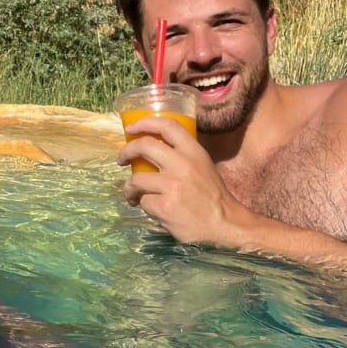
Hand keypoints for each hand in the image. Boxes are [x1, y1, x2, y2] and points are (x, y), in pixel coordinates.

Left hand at [118, 115, 250, 246]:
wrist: (225, 225)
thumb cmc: (213, 196)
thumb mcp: (203, 166)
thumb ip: (182, 156)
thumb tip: (153, 150)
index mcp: (194, 152)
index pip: (167, 125)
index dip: (144, 123)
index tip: (130, 129)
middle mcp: (183, 164)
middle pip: (144, 146)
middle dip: (126, 151)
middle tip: (121, 160)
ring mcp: (172, 185)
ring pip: (136, 179)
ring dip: (130, 188)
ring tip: (133, 194)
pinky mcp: (164, 206)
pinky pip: (143, 202)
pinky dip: (144, 206)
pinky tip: (153, 210)